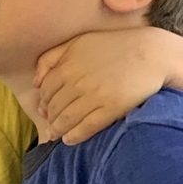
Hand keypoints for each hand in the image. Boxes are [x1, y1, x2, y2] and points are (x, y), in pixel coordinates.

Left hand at [34, 29, 169, 144]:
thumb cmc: (112, 46)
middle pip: (54, 107)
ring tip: (56, 135)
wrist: (149, 54)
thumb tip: (35, 83)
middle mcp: (77, 82)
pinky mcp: (110, 108)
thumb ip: (50, 58)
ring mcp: (94, 96)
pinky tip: (69, 140)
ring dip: (57, 130)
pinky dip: (74, 136)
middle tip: (50, 125)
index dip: (43, 103)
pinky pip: (86, 127)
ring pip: (66, 119)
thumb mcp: (77, 43)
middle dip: (49, 118)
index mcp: (67, 66)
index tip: (44, 111)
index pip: (45, 92)